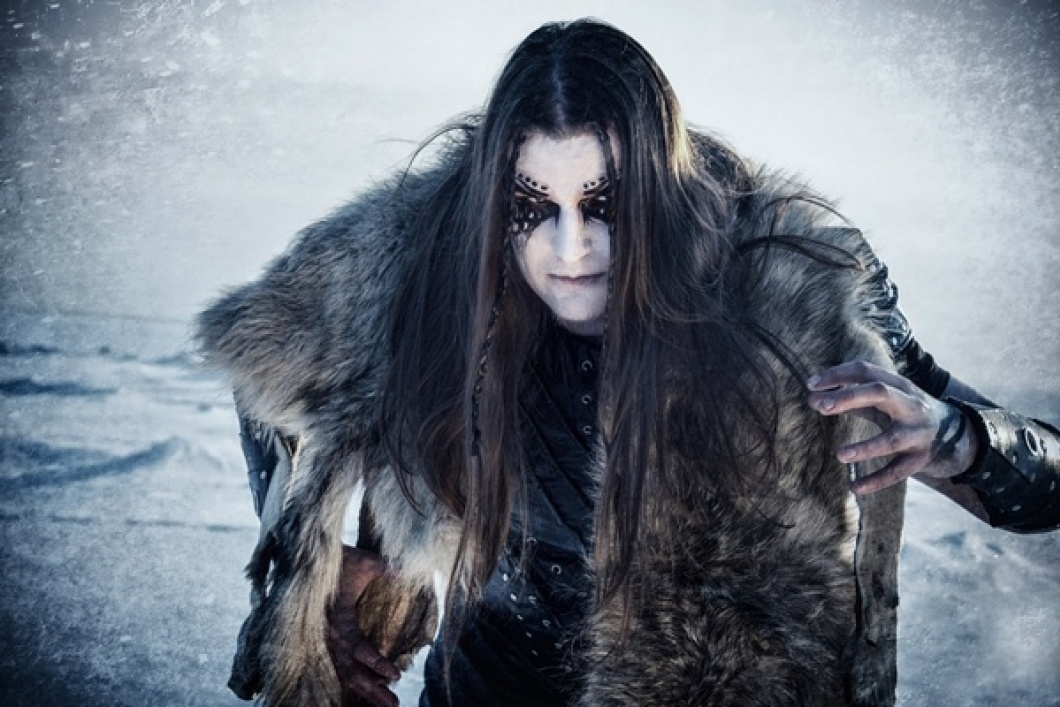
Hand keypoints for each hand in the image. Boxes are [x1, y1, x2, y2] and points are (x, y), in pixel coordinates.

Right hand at [327, 546, 401, 706]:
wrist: (313, 561)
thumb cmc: (342, 560)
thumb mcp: (365, 561)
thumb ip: (387, 567)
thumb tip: (410, 568)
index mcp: (336, 618)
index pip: (356, 646)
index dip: (375, 662)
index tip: (395, 674)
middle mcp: (329, 635)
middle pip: (350, 671)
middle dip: (373, 690)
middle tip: (395, 704)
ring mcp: (327, 642)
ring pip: (346, 674)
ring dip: (367, 691)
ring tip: (391, 704)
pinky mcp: (329, 643)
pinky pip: (341, 668)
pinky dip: (357, 682)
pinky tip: (375, 690)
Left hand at [806, 360, 978, 494]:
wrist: (954, 434)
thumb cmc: (903, 412)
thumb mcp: (883, 401)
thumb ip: (851, 400)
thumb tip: (813, 399)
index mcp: (898, 385)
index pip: (866, 371)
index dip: (838, 375)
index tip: (811, 384)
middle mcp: (910, 405)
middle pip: (880, 393)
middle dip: (849, 397)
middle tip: (821, 406)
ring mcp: (918, 433)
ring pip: (892, 439)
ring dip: (865, 447)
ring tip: (840, 455)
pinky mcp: (921, 459)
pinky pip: (898, 471)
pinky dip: (877, 480)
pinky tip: (856, 488)